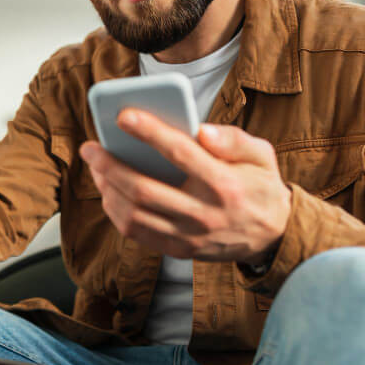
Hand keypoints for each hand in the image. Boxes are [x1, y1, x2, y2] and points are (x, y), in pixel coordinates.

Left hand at [79, 108, 290, 263]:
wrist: (273, 237)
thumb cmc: (259, 186)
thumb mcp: (261, 155)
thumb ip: (234, 139)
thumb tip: (201, 129)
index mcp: (225, 184)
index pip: (181, 153)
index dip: (149, 132)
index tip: (123, 115)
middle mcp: (204, 214)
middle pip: (144, 189)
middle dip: (110, 165)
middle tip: (90, 147)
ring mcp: (189, 236)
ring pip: (134, 215)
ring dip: (107, 188)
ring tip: (96, 167)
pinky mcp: (179, 250)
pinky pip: (136, 232)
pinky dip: (115, 211)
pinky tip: (109, 190)